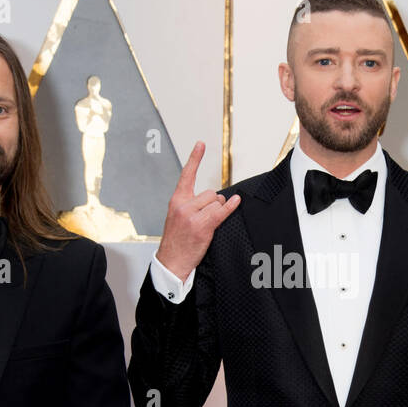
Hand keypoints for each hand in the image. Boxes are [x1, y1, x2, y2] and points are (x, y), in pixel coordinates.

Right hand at [155, 141, 240, 281]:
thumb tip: (217, 198)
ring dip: (218, 212)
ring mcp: (191, 216)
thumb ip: (192, 205)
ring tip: (207, 226)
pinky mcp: (201, 226)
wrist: (170, 262)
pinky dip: (230, 207)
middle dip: (214, 203)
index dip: (195, 158)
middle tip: (208, 218)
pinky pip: (220, 212)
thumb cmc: (176, 242)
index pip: (187, 175)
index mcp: (176, 201)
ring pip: (216, 203)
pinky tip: (236, 202)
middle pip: (210, 193)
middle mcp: (183, 205)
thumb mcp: (178, 218)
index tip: (201, 144)